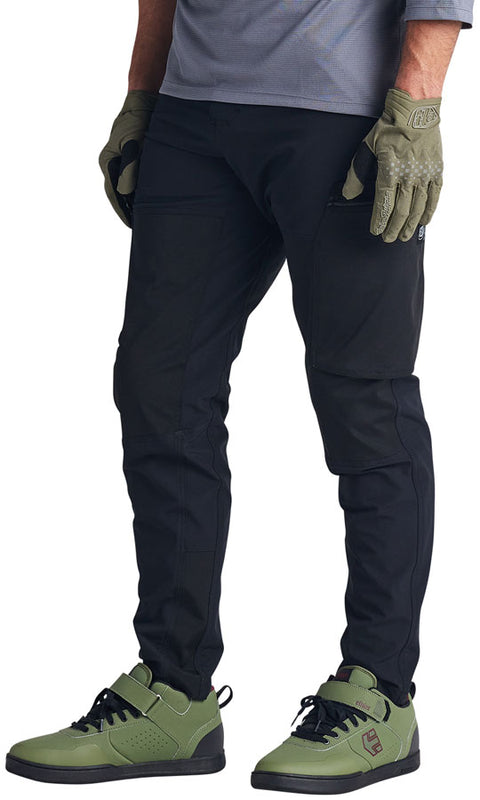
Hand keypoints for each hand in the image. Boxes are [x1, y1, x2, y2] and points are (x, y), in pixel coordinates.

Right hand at [98, 90, 157, 226]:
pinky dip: (140, 191)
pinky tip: (149, 201)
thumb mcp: (135, 143)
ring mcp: (122, 160)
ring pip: (126, 188)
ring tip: (145, 219)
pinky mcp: (132, 157)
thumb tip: (126, 192)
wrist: (146, 100)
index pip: (113, 193)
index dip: (122, 210)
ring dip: (134, 202)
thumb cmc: (139, 119)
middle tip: (140, 228)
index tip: (132, 225)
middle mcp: (112, 163)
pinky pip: (135, 179)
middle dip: (127, 210)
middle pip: (119, 193)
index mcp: (108, 161)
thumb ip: (131, 167)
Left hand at [342, 88, 442, 242]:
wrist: (415, 110)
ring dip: (410, 224)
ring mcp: (425, 173)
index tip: (375, 230)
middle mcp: (409, 175)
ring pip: (418, 207)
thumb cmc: (389, 128)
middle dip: (393, 228)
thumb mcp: (366, 147)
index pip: (383, 203)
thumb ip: (356, 173)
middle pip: (401, 210)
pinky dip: (429, 211)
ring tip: (404, 236)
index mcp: (390, 170)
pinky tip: (423, 222)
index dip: (379, 220)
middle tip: (388, 238)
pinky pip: (434, 196)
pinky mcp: (437, 170)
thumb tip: (348, 194)